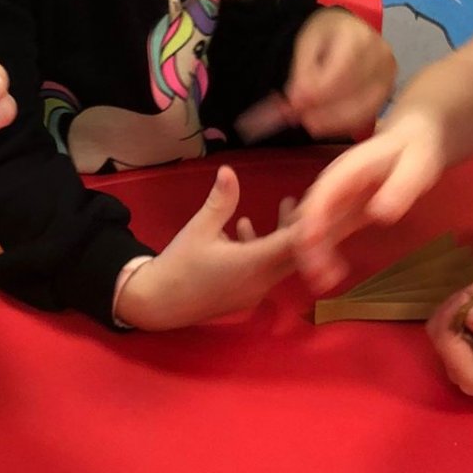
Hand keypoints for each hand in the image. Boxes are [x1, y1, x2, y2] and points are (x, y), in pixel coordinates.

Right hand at [114, 165, 296, 330]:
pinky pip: (267, 272)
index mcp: (253, 263)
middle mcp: (261, 281)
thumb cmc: (179, 264)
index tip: (313, 198)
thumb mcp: (199, 228)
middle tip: (301, 198)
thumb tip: (229, 169)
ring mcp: (255, 293)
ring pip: (282, 262)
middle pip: (295, 253)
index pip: (294, 242)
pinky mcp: (246, 298)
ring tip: (283, 206)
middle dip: (299, 225)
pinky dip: (266, 251)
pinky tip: (245, 230)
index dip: (307, 221)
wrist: (158, 303)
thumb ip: (220, 201)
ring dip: (283, 236)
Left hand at [286, 10, 395, 140]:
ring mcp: (387, 75)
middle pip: (355, 91)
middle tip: (300, 117)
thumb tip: (298, 102)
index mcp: (358, 36)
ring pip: (363, 109)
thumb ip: (302, 74)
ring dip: (333, 121)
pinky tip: (325, 123)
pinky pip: (367, 116)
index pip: (342, 69)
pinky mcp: (387, 92)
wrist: (345, 32)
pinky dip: (343, 124)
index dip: (319, 91)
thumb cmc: (327, 36)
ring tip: (310, 122)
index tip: (296, 103)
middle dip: (325, 110)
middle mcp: (380, 55)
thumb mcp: (306, 45)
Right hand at [291, 109, 447, 291]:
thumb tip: (379, 214)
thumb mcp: (415, 166)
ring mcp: (332, 201)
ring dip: (313, 257)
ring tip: (325, 283)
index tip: (309, 246)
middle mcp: (330, 187)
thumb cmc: (415, 151)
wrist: (413, 140)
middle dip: (307, 249)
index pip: (319, 198)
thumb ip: (399, 188)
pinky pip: (324, 236)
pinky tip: (335, 274)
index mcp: (344, 172)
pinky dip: (324, 255)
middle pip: (307, 217)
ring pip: (311, 230)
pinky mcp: (340, 213)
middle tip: (320, 279)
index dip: (311, 222)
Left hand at [425, 285, 472, 398]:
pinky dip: (464, 310)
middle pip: (439, 333)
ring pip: (445, 326)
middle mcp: (460, 370)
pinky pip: (456, 325)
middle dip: (453, 307)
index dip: (451, 312)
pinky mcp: (468, 348)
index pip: (444, 341)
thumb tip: (471, 310)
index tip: (472, 292)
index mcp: (470, 376)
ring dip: (458, 307)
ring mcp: (462, 360)